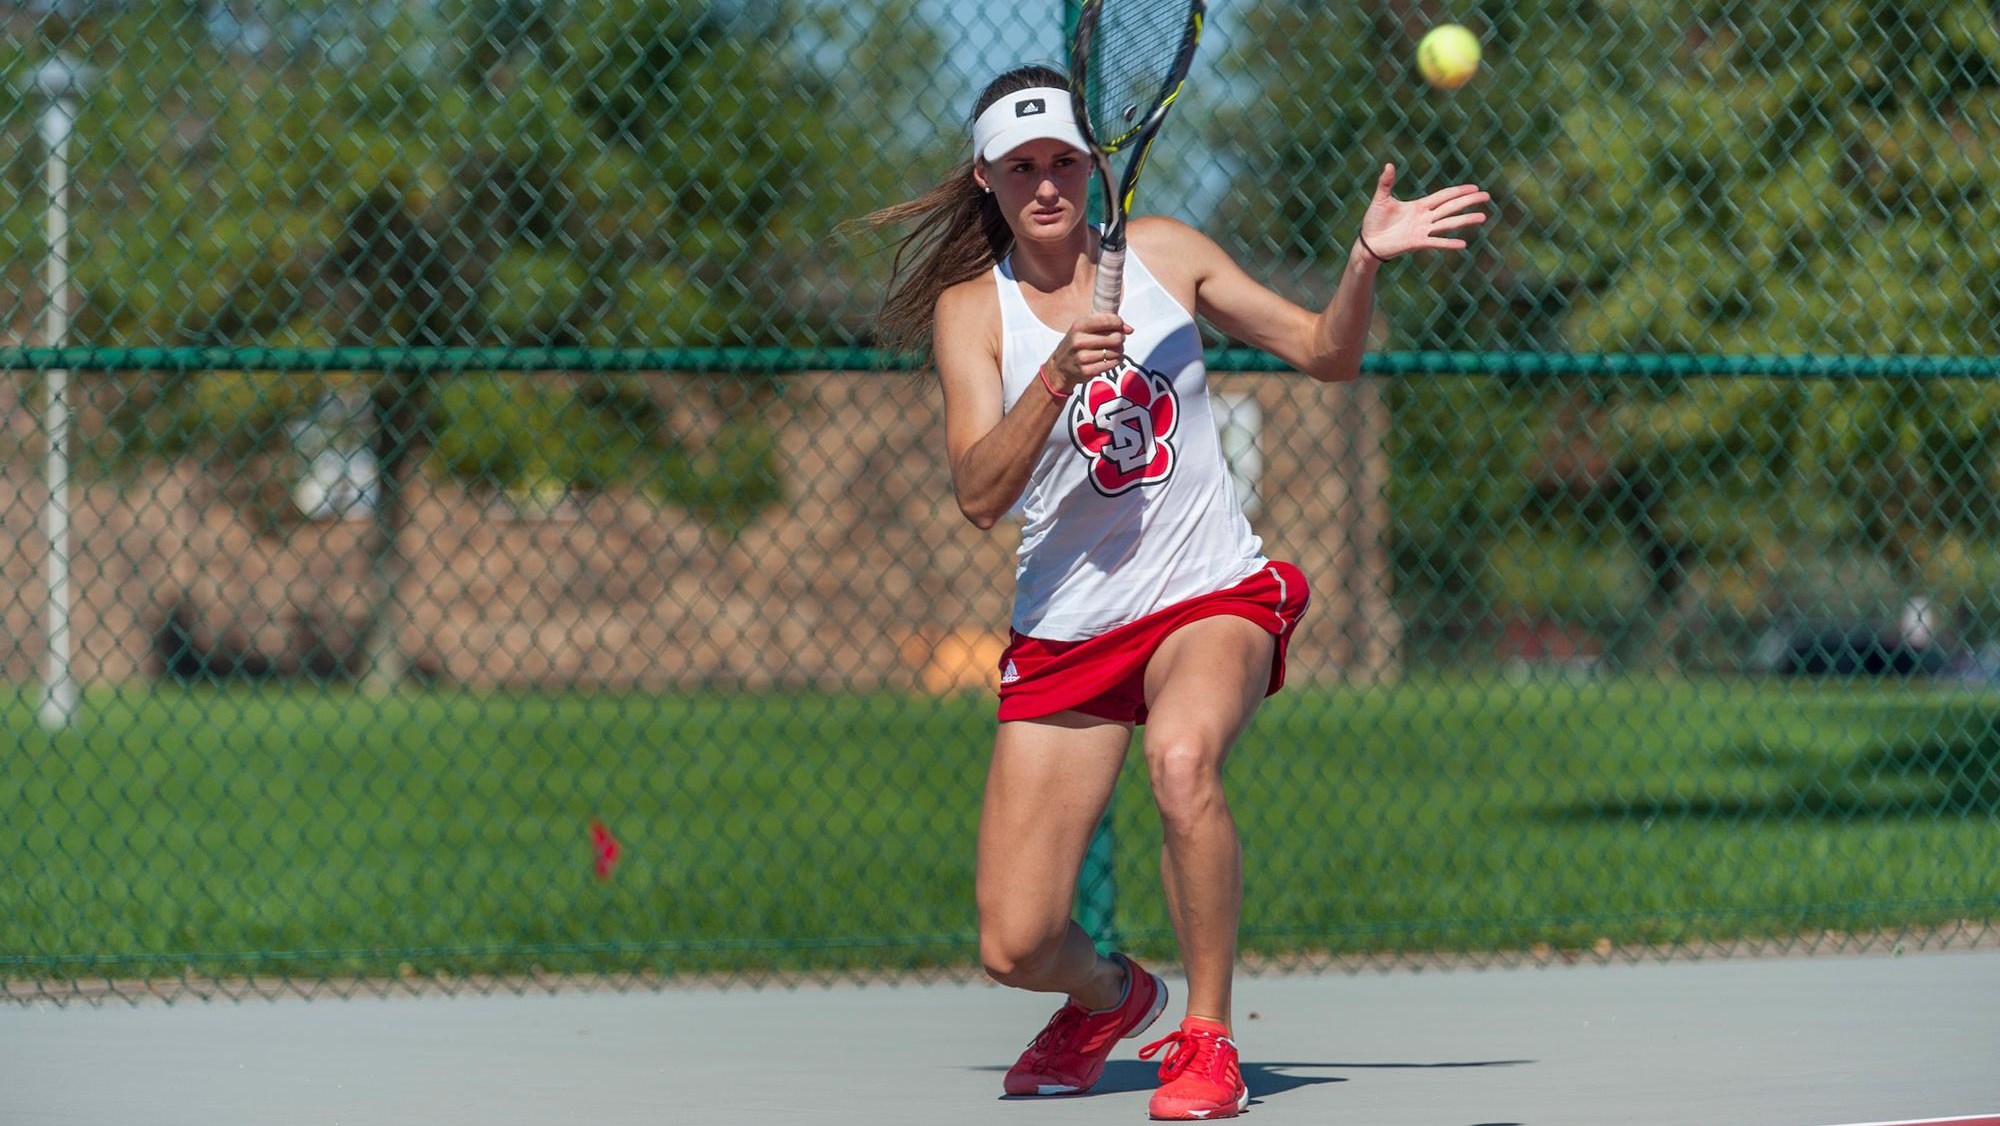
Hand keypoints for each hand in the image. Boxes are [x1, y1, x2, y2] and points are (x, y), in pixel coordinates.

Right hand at [1051, 312, 1133, 392]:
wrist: (1059, 367)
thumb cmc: (1076, 345)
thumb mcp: (1084, 329)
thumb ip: (1106, 325)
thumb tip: (1129, 329)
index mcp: (1079, 326)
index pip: (1107, 320)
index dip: (1120, 323)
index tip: (1121, 327)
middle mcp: (1079, 341)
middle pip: (1115, 338)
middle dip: (1120, 339)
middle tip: (1116, 341)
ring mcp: (1083, 357)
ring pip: (1116, 352)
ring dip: (1119, 351)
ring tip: (1112, 350)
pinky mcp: (1087, 371)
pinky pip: (1112, 364)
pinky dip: (1116, 361)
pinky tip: (1110, 359)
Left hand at [1357, 163, 1489, 260]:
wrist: (1368, 242)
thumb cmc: (1374, 221)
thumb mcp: (1381, 198)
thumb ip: (1386, 183)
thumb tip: (1389, 164)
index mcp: (1420, 206)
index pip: (1444, 196)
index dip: (1459, 191)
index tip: (1475, 187)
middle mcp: (1425, 217)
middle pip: (1451, 207)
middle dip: (1469, 201)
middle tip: (1486, 196)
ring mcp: (1423, 230)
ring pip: (1448, 223)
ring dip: (1465, 220)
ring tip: (1482, 217)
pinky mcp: (1417, 243)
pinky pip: (1436, 242)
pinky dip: (1448, 243)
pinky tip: (1463, 244)